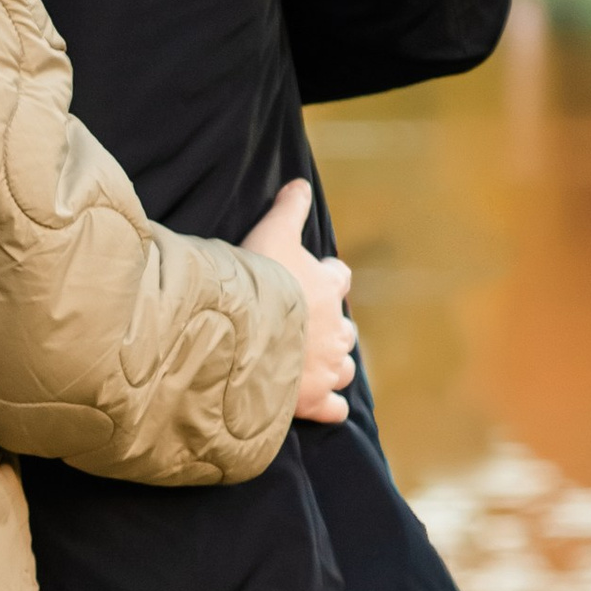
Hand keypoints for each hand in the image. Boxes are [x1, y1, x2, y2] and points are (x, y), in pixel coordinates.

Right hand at [240, 176, 355, 423]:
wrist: (245, 333)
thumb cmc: (258, 280)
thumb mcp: (271, 232)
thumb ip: (289, 209)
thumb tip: (301, 181)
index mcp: (329, 287)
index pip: (339, 278)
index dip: (325, 279)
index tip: (309, 280)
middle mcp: (337, 328)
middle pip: (345, 328)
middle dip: (329, 328)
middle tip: (301, 329)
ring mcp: (327, 367)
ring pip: (343, 368)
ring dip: (330, 366)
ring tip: (307, 366)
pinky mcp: (314, 400)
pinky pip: (334, 409)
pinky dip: (328, 407)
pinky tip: (316, 405)